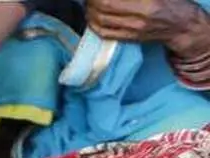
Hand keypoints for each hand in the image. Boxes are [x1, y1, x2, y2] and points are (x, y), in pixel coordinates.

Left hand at [87, 0, 208, 54]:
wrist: (182, 26)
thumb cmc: (171, 3)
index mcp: (148, 2)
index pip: (112, 0)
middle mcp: (139, 18)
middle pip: (104, 8)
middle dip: (92, 1)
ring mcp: (134, 30)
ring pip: (101, 21)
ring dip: (90, 11)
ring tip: (90, 4)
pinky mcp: (130, 38)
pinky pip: (105, 33)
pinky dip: (94, 24)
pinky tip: (92, 17)